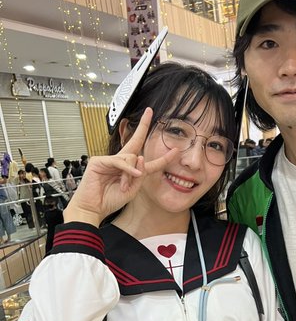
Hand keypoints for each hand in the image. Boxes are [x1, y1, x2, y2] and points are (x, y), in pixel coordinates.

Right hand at [63, 108, 176, 225]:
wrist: (93, 208)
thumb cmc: (110, 200)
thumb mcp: (132, 191)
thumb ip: (140, 175)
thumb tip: (141, 157)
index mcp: (130, 170)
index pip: (148, 161)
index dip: (163, 157)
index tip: (176, 150)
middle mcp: (120, 162)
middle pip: (135, 142)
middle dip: (142, 126)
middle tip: (149, 112)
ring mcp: (109, 160)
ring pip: (130, 157)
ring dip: (130, 174)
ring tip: (124, 187)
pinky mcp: (99, 161)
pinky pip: (119, 161)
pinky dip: (126, 169)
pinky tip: (129, 176)